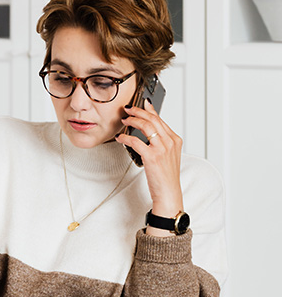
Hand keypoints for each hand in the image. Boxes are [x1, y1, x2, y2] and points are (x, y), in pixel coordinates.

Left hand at [116, 101, 183, 236]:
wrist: (169, 192)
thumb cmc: (166, 177)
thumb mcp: (168, 156)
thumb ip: (161, 143)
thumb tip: (148, 133)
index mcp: (175, 140)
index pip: (160, 119)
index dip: (149, 110)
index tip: (142, 104)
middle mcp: (170, 142)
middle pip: (153, 119)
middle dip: (138, 111)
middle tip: (128, 109)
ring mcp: (162, 148)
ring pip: (145, 126)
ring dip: (132, 120)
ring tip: (124, 120)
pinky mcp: (152, 156)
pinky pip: (136, 141)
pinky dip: (126, 137)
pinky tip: (120, 138)